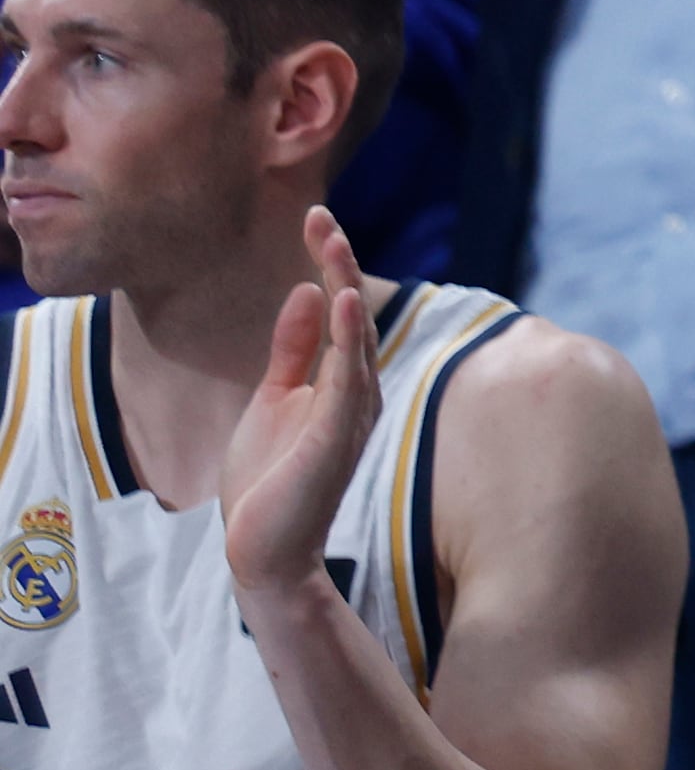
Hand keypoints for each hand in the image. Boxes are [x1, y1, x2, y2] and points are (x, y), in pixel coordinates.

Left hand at [218, 209, 378, 598]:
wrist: (261, 550)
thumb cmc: (269, 481)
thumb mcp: (273, 401)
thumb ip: (292, 351)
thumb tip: (304, 291)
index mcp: (343, 382)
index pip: (341, 310)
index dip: (330, 263)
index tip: (316, 220)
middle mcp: (357, 392)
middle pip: (352, 313)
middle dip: (338, 263)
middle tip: (321, 218)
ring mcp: (350, 414)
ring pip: (354, 336)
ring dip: (343, 286)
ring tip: (332, 244)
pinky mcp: (334, 436)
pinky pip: (347, 376)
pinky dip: (345, 335)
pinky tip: (339, 300)